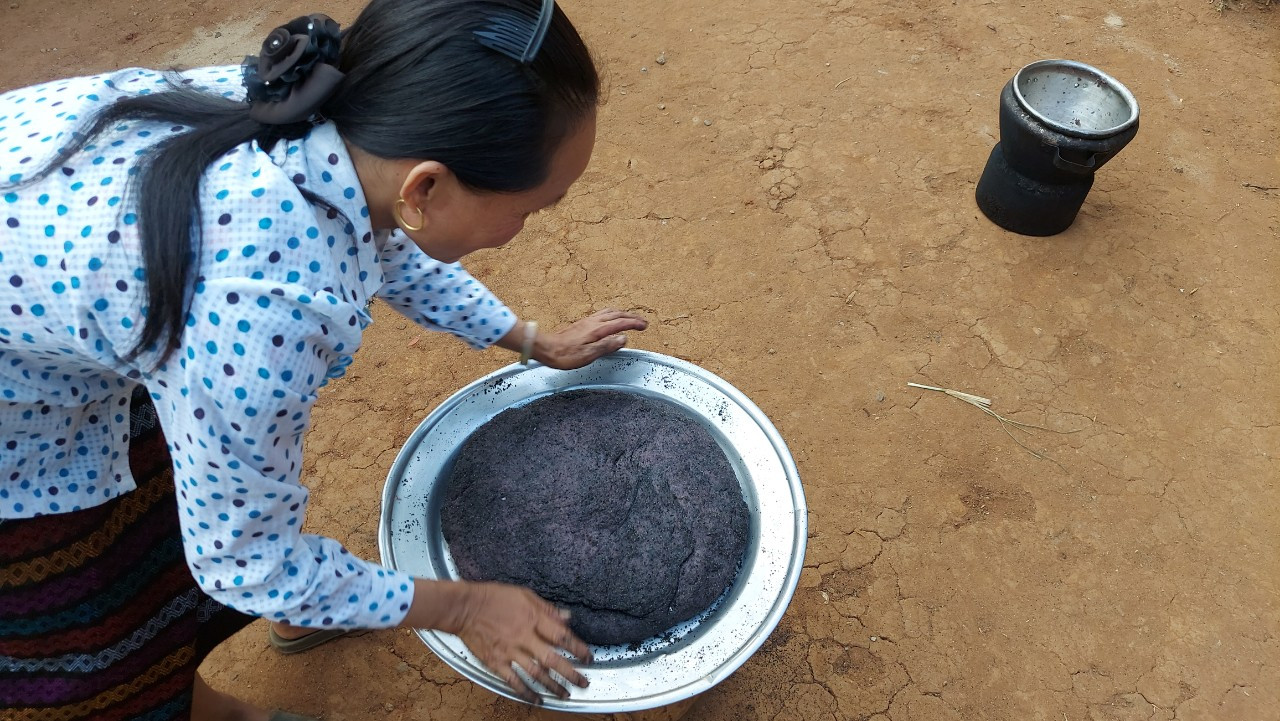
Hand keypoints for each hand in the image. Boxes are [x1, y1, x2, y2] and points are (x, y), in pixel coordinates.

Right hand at [454, 582, 591, 702]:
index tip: (588, 657)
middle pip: (552, 660)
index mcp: (533, 619)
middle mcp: (523, 637)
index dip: (578, 648)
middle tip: (583, 683)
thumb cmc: (494, 597)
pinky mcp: (495, 662)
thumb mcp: (524, 594)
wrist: (464, 607)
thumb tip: (567, 617)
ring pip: (536, 673)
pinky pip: (513, 681)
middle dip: (570, 673)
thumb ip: (546, 608)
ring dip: (552, 686)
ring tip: (565, 694)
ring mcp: (509, 652)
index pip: (562, 636)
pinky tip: (536, 700)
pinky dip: (526, 693)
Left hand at [536, 309, 647, 369]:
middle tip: (642, 322)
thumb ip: (607, 346)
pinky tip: (609, 319)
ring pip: (609, 312)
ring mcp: (587, 321)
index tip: (645, 325)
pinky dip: (612, 314)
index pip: (621, 323)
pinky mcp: (581, 323)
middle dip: (631, 317)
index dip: (634, 323)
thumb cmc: (564, 354)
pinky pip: (602, 314)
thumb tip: (624, 338)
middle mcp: (593, 322)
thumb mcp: (588, 355)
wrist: (544, 347)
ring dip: (622, 314)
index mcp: (597, 329)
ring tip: (629, 317)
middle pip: (617, 314)